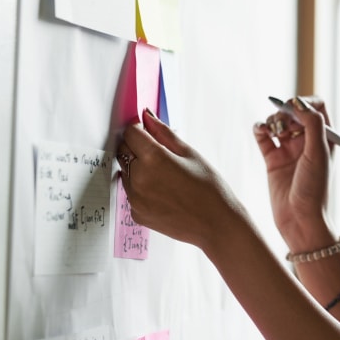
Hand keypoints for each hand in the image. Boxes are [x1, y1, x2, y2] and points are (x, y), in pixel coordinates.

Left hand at [117, 110, 242, 251]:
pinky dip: (141, 188)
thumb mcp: (190, 154)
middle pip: (123, 151)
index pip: (130, 133)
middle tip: (159, 154)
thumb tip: (147, 116)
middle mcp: (138, 178)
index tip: (149, 133)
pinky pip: (131, 193)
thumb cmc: (209, 188)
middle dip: (136, 147)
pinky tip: (163, 192)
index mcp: (153, 159)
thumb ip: (164, 133)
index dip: (140, 130)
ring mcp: (135, 198)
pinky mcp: (136, 213)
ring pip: (125, 172)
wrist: (216, 224)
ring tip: (165, 176)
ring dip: (137, 168)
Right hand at [252, 96, 336, 250]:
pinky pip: (263, 136)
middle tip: (282, 124)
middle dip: (285, 112)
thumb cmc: (315, 189)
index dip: (303, 103)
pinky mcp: (272, 159)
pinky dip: (259, 129)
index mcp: (324, 138)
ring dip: (272, 120)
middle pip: (294, 112)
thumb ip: (312, 124)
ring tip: (272, 131)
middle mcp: (307, 141)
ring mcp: (289, 150)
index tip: (293, 109)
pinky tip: (260, 130)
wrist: (300, 220)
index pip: (315, 107)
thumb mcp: (318, 153)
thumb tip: (298, 102)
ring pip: (277, 122)